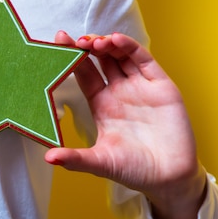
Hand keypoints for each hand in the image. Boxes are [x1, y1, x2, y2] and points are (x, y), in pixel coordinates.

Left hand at [45, 32, 205, 218]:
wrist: (169, 178)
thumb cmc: (134, 170)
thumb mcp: (100, 163)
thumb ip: (75, 159)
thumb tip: (48, 158)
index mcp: (102, 104)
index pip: (84, 74)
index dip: (71, 58)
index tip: (58, 42)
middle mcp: (119, 91)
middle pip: (101, 59)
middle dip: (87, 46)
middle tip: (73, 40)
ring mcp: (140, 86)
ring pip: (121, 55)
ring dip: (106, 43)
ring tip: (93, 42)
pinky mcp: (160, 86)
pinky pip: (143, 60)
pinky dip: (130, 47)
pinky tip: (116, 41)